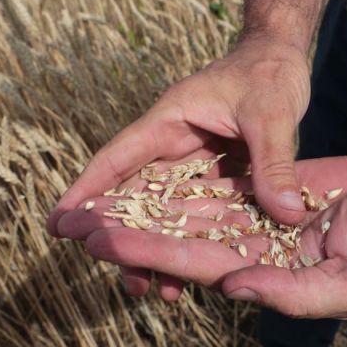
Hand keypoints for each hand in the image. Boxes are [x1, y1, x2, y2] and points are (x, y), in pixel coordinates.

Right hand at [47, 37, 310, 299]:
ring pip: (163, 208)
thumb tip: (286, 215)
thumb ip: (275, 163)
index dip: (88, 189)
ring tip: (146, 288)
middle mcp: (174, 144)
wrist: (281, 59)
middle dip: (118, 229)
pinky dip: (188, 238)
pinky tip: (187, 273)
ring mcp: (193, 162)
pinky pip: (196, 210)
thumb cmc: (270, 73)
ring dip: (152, 243)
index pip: (119, 157)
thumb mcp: (272, 115)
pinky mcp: (215, 174)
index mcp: (170, 120)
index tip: (60, 222)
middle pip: (136, 191)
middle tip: (101, 265)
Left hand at [56, 156, 346, 317]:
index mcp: (262, 274)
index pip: (194, 264)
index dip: (148, 253)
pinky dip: (181, 177)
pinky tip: (146, 169)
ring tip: (98, 197)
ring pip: (189, 208)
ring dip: (146, 203)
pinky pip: (216, 181)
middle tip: (78, 223)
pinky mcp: (261, 187)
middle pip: (179, 236)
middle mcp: (249, 247)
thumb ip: (291, 293)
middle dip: (131, 230)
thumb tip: (230, 286)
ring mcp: (253, 215)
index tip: (104, 241)